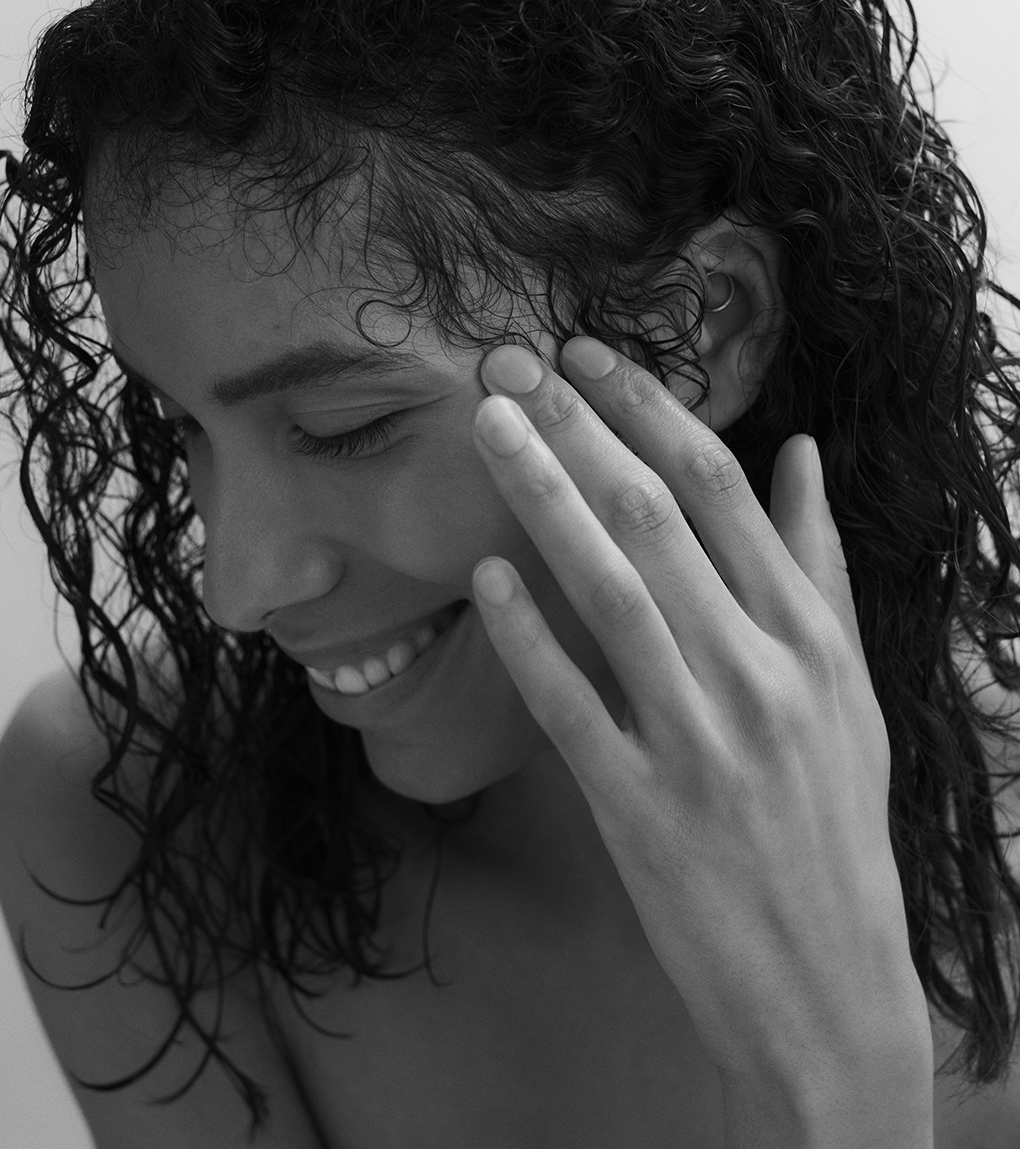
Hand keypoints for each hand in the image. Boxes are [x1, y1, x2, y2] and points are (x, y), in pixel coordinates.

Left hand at [470, 338, 933, 1147]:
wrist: (829, 981)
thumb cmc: (836, 822)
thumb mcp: (850, 686)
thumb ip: (818, 565)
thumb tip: (798, 453)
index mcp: (811, 634)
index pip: (718, 486)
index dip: (645, 408)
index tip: (585, 353)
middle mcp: (759, 672)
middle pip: (653, 517)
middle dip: (575, 427)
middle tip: (509, 361)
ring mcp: (697, 740)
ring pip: (608, 589)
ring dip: (541, 497)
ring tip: (487, 426)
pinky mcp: (639, 808)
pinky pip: (570, 704)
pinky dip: (526, 634)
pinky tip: (484, 574)